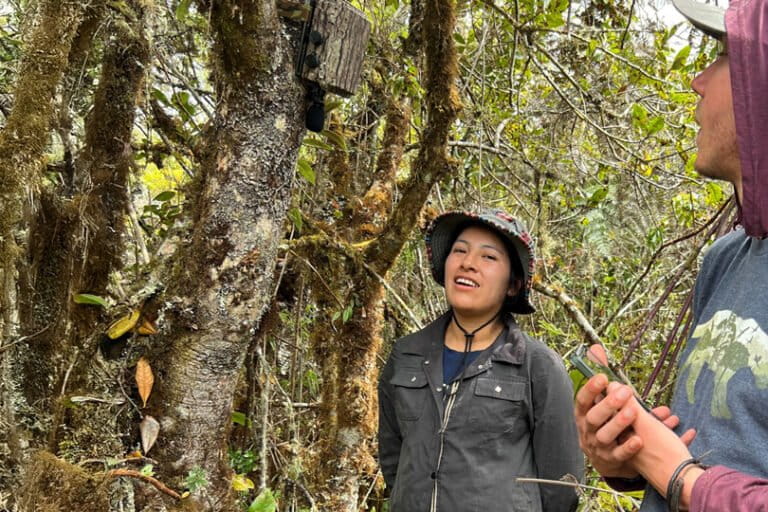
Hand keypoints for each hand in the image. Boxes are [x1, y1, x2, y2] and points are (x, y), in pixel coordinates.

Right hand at [573, 345, 695, 478]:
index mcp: (584, 414)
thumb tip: (596, 347)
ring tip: (633, 412)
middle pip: (594, 417)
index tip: (603, 377)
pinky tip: (639, 439)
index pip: (583, 400)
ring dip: (618, 423)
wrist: (606, 460)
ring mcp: (598, 446)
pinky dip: (628, 448)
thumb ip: (601, 378)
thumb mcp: (601, 401)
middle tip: (626, 391)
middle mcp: (588, 430)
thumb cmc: (604, 423)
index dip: (591, 389)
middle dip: (609, 404)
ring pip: (605, 435)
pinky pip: (618, 455)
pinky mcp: (611, 460)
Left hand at [620, 392, 701, 504]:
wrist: (682, 482)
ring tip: (675, 418)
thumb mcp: (644, 423)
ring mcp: (646, 457)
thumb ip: (629, 405)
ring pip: (655, 436)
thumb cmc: (661, 450)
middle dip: (651, 415)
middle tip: (662, 409)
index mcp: (623, 437)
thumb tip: (613, 385)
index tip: (633, 394)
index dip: (625, 403)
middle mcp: (631, 448)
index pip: (619, 416)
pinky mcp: (661, 464)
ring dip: (665, 425)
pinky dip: (677, 438)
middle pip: (639, 425)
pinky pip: (667, 447)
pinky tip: (690, 432)